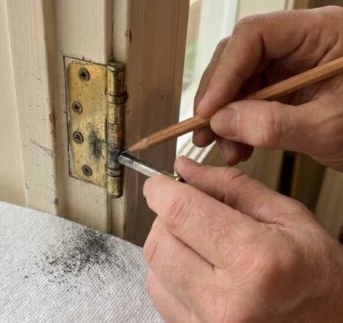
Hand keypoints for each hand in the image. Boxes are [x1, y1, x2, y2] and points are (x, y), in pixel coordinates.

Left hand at [143, 156, 342, 321]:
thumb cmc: (317, 275)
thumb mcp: (286, 216)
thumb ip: (230, 186)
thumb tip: (184, 170)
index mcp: (254, 260)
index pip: (179, 212)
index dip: (160, 190)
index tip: (161, 185)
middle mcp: (226, 301)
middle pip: (159, 239)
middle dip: (167, 216)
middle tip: (193, 213)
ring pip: (153, 266)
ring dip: (170, 244)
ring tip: (204, 246)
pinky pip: (159, 291)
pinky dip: (171, 272)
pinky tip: (200, 270)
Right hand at [193, 6, 342, 170]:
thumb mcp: (330, 126)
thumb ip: (274, 124)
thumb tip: (223, 120)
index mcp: (321, 33)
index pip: (254, 37)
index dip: (224, 72)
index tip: (208, 109)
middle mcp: (300, 45)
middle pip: (239, 60)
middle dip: (219, 99)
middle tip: (206, 130)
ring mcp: (290, 69)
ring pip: (239, 85)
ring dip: (225, 118)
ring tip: (225, 147)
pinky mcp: (285, 91)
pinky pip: (249, 103)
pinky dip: (238, 127)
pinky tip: (237, 146)